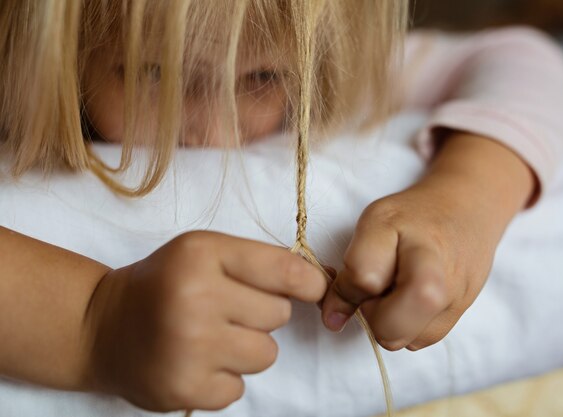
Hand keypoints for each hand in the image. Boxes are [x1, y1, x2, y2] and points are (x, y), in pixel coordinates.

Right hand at [82, 231, 326, 411]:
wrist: (102, 326)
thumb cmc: (165, 283)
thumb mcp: (204, 252)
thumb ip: (258, 261)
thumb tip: (319, 282)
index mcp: (203, 254)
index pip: (285, 270)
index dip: (310, 283)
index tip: (313, 290)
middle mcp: (195, 298)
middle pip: (279, 315)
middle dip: (263, 314)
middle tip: (228, 310)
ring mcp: (189, 347)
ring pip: (266, 354)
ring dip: (248, 349)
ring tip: (213, 338)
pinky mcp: (184, 388)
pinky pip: (240, 389)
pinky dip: (224, 379)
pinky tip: (198, 363)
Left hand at [320, 133, 533, 351]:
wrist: (467, 210)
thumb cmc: (414, 217)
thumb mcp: (374, 225)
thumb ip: (350, 272)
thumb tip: (333, 319)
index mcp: (413, 245)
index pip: (364, 278)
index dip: (346, 282)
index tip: (353, 272)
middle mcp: (441, 279)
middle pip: (388, 328)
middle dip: (373, 313)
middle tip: (379, 286)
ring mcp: (456, 302)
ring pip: (404, 341)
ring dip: (391, 321)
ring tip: (398, 289)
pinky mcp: (461, 315)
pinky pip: (421, 340)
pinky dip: (409, 325)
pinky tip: (412, 297)